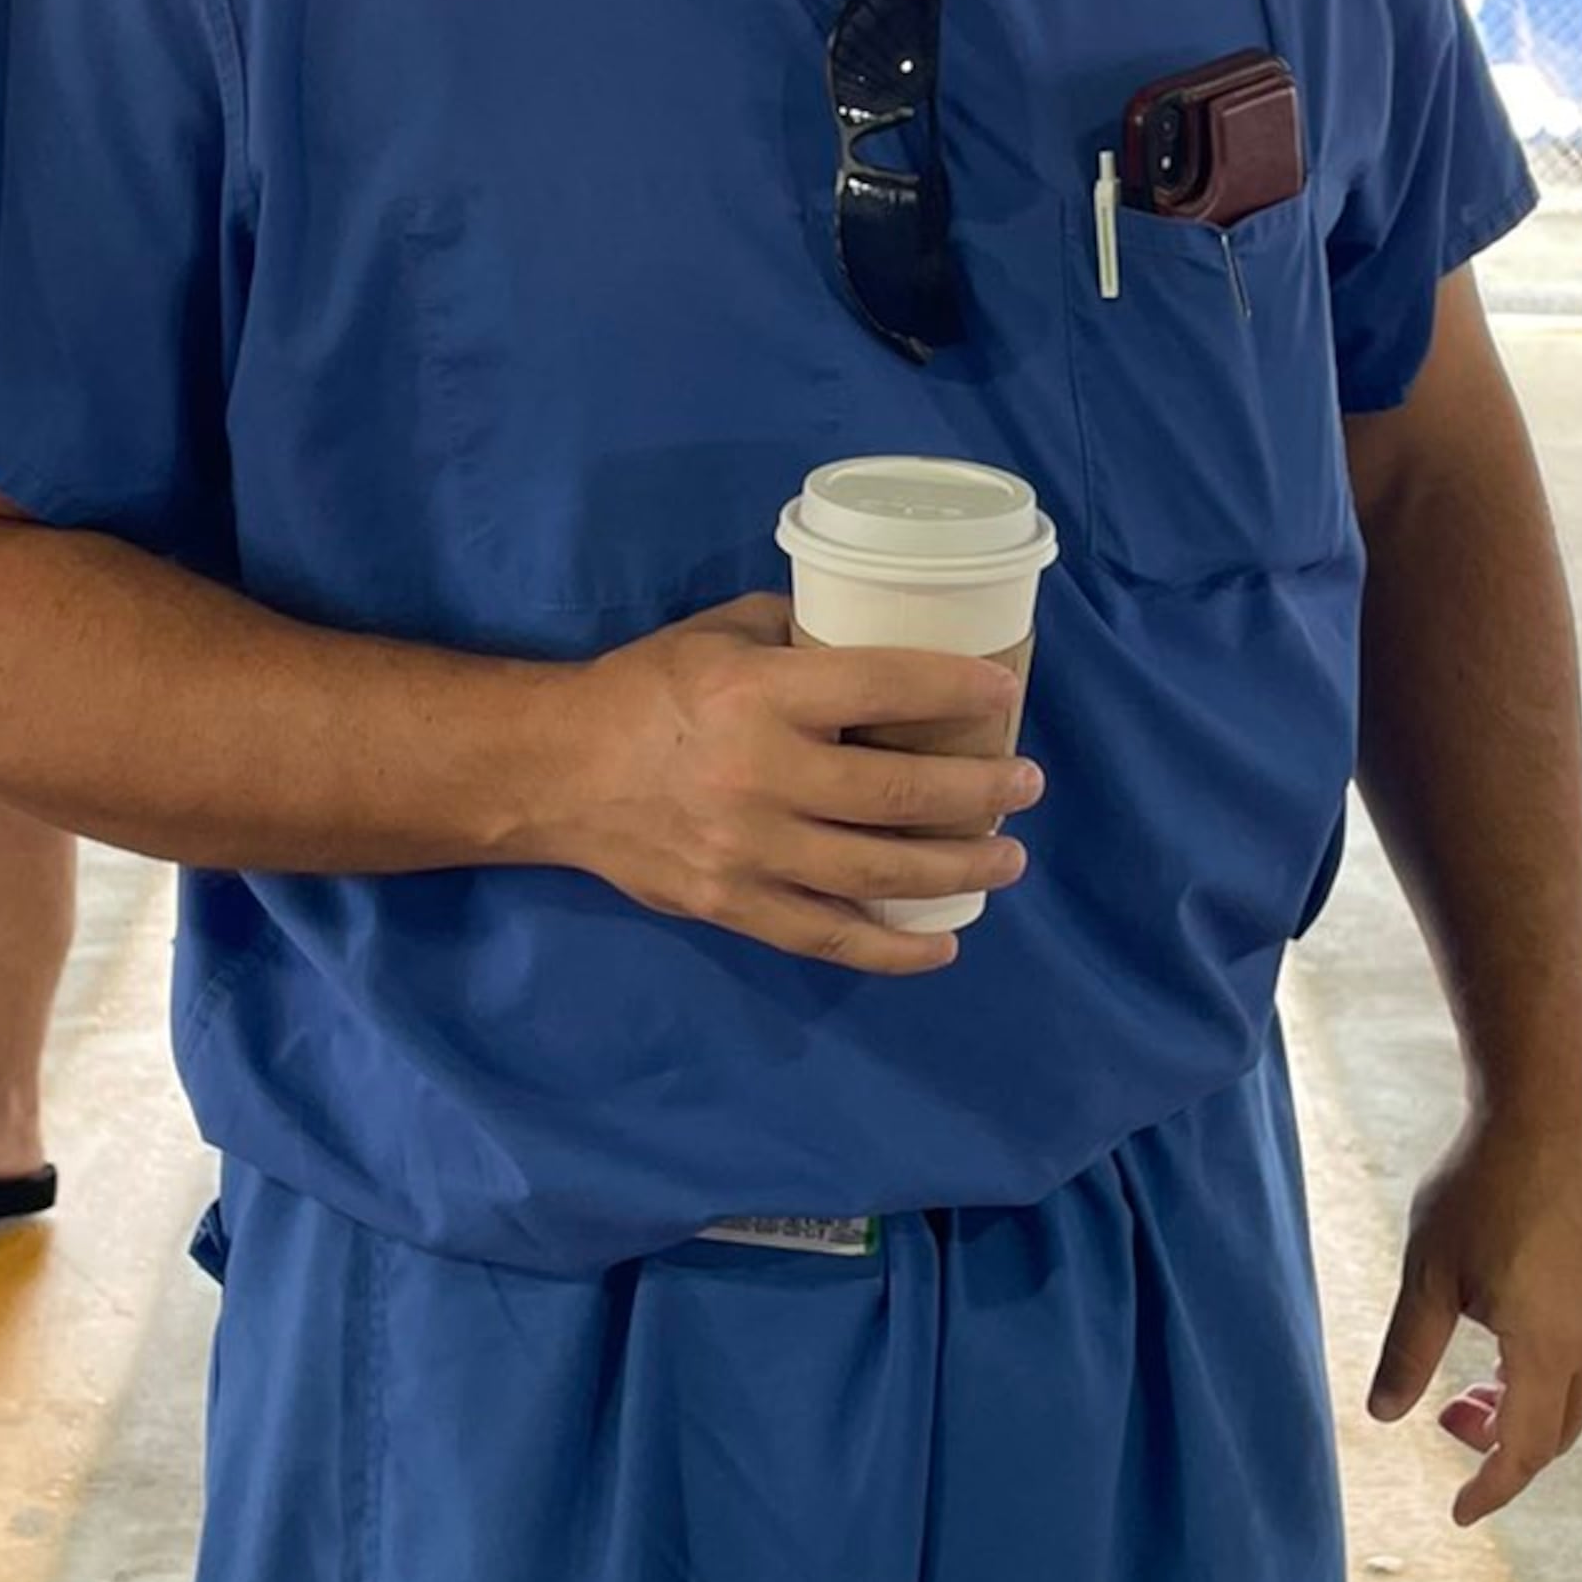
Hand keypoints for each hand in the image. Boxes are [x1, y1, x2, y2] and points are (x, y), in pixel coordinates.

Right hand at [550, 593, 1038, 975]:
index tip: (1005, 692)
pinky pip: (829, 936)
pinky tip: (941, 944)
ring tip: (1007, 858)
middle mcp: (762, 774)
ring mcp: (750, 850)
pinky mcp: (733, 905)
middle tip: (1026, 785)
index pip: (885, 686)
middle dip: (983, 792)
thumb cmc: (646, 689)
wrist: (555, 772)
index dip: (958, 688)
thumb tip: (881, 637)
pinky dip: (892, 947)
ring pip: (880, 871)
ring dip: (960, 868)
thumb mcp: (721, 634)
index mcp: (761, 693)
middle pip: (902, 793)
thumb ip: (800, 634)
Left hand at [1368, 1105, 1581, 1527]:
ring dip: (1529, 1409)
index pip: (1521, 1451)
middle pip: (1557, 1431)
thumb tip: (1384, 1416)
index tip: (1460, 1514)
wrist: (1545, 1115)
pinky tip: (1511, 1340)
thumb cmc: (1481, 1190)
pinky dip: (1552, 1374)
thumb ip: (1407, 1353)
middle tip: (1449, 1424)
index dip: (1490, 1490)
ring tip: (1473, 1386)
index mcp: (1548, 1348)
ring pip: (1580, 1395)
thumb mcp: (1427, 1276)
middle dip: (1504, 1448)